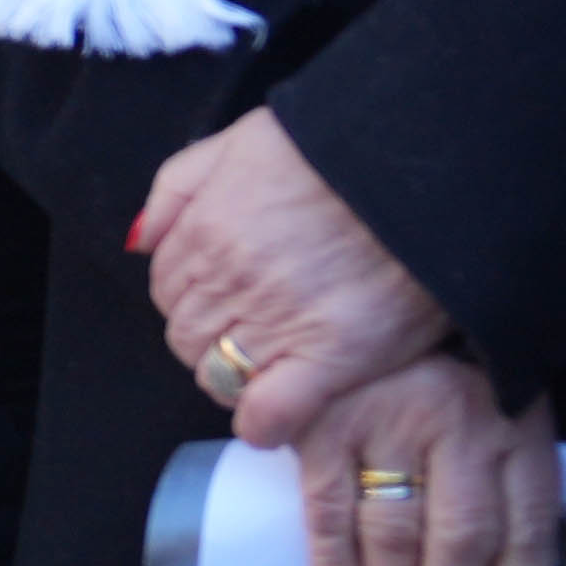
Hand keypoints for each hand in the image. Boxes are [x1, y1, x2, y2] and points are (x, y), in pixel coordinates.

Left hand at [138, 108, 450, 447]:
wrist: (425, 167)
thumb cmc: (337, 149)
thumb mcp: (238, 141)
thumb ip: (177, 188)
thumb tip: (140, 241)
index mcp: (205, 231)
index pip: (166, 291)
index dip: (190, 301)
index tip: (219, 304)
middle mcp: (231, 279)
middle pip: (187, 336)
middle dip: (206, 341)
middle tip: (247, 338)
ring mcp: (279, 320)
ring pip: (219, 375)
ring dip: (232, 379)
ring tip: (265, 371)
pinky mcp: (334, 355)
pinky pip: (271, 410)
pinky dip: (262, 423)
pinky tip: (271, 423)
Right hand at [296, 353, 561, 565]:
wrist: (393, 290)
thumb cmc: (453, 373)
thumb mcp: (506, 414)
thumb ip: (506, 484)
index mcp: (517, 428)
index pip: (527, 532)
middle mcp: (460, 423)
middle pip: (461, 537)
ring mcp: (388, 419)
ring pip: (395, 529)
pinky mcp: (325, 420)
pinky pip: (327, 508)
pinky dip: (332, 563)